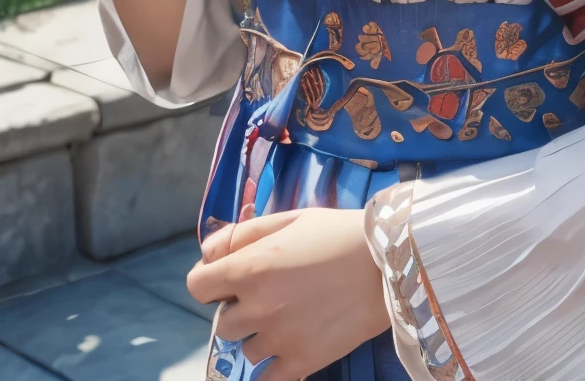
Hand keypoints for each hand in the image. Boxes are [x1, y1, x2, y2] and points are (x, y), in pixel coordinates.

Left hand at [188, 207, 390, 379]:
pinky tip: (290, 347)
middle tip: (272, 295)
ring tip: (292, 317)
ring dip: (261, 336)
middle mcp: (256, 307)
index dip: (211, 282)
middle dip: (241, 309)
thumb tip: (206, 253)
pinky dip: (274, 367)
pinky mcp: (301, 362)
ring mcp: (277, 338)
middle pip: (223, 321)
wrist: (388, 262)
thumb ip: (242, 233)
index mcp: (249, 268)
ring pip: (246, 350)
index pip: (196, 287)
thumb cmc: (337, 233)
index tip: (228, 280)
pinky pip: (267, 379)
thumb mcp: (290, 219)